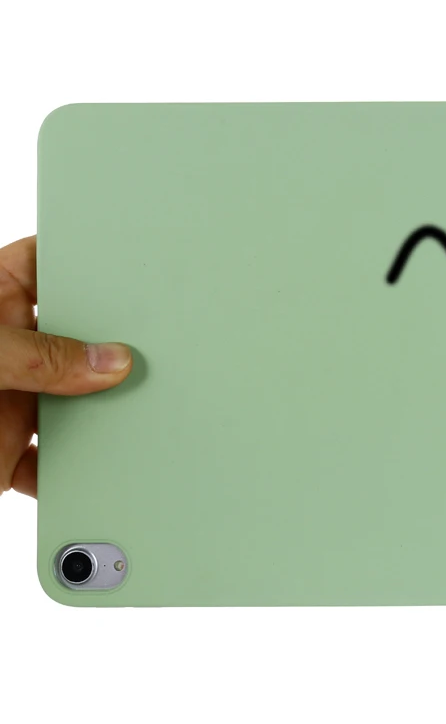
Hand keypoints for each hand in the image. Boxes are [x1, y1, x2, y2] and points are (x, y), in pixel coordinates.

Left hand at [1, 236, 131, 497]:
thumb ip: (34, 355)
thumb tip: (107, 359)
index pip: (48, 264)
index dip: (90, 257)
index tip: (135, 258)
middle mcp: (6, 350)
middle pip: (76, 337)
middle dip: (112, 342)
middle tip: (153, 344)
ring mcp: (10, 400)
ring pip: (77, 398)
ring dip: (102, 407)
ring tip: (138, 407)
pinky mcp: (8, 450)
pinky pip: (58, 456)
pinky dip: (78, 465)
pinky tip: (100, 462)